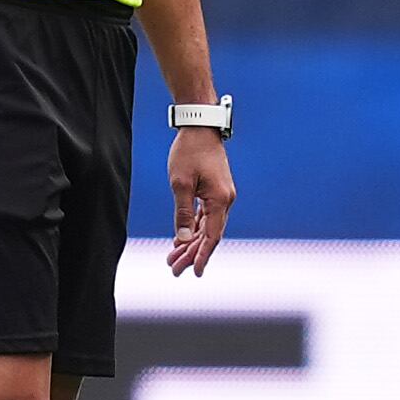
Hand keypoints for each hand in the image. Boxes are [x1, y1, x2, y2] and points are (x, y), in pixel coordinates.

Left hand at [166, 129, 233, 276]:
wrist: (200, 127)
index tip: (195, 272)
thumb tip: (182, 239)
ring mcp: (221, 196)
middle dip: (192, 254)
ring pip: (206, 227)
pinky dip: (193, 228)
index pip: (212, 236)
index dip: (203, 255)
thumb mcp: (180, 183)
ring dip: (191, 243)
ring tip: (173, 259)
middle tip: (174, 269)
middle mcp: (225, 200)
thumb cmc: (189, 152)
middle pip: (209, 235)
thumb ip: (182, 213)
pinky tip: (182, 240)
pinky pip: (205, 216)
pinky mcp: (215, 191)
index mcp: (220, 200)